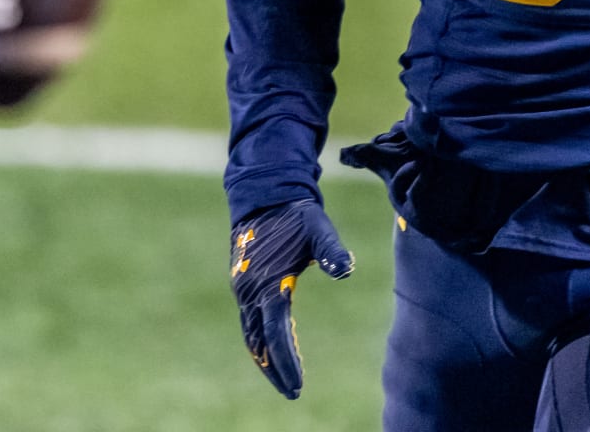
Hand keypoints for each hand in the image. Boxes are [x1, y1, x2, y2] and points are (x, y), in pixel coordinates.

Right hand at [229, 199, 353, 398]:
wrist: (264, 196)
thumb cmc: (295, 214)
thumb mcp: (317, 227)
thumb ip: (331, 249)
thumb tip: (346, 270)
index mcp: (267, 282)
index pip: (275, 332)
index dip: (286, 360)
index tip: (298, 384)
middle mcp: (250, 290)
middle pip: (259, 342)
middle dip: (275, 369)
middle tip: (293, 393)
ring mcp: (243, 289)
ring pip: (252, 335)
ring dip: (266, 359)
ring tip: (285, 381)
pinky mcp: (243, 286)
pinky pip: (250, 323)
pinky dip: (260, 342)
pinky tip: (274, 351)